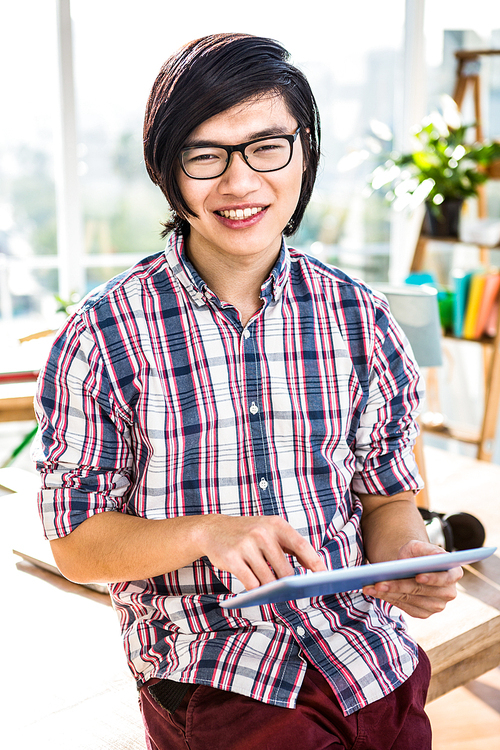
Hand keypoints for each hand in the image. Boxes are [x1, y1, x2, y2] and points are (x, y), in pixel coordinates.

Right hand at [198, 514, 325, 590]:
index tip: (325, 576)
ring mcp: (246, 545)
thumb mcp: (269, 530)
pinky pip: (250, 583)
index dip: (315, 562)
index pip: (301, 545)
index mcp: (276, 525)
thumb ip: (290, 547)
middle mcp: (262, 533)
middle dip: (290, 585)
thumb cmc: (248, 533)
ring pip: (268, 580)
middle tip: (294, 594)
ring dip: (271, 589)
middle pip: (285, 570)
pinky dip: (255, 589)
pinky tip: (254, 587)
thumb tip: (314, 569)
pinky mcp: (232, 559)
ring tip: (271, 590)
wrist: (213, 529)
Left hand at [362, 539, 462, 617]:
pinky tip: (375, 593)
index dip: (432, 578)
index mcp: (454, 573)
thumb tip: (428, 554)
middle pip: (421, 590)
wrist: (411, 566)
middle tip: (379, 582)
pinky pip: (405, 607)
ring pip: (410, 599)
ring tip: (371, 587)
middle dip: (398, 586)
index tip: (418, 577)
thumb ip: (423, 548)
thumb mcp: (418, 546)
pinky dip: (388, 599)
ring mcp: (437, 606)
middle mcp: (448, 593)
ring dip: (389, 594)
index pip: (445, 578)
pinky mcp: (424, 613)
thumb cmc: (416, 554)